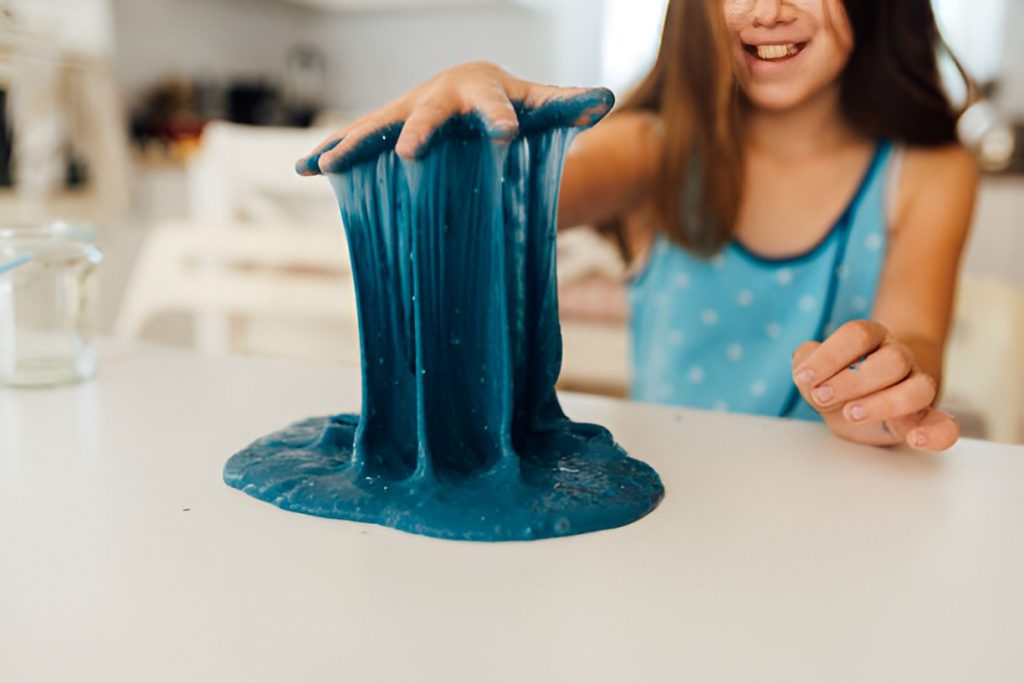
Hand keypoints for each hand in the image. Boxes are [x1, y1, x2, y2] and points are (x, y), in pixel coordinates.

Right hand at [296, 61, 613, 175]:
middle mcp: (438, 97)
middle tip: (414, 154)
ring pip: (379, 126)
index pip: (496, 105)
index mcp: (483, 90)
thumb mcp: (542, 103)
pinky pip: (357, 139)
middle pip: (429, 114)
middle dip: (420, 132)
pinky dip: (330, 151)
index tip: (506, 134)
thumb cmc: (512, 100)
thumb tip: (604, 102)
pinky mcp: (388, 128)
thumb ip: (569, 105)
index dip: (501, 118)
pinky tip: (303, 169)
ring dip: (354, 144)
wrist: (471, 88)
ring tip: (327, 164)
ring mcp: (408, 110)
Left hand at [791, 320, 958, 450]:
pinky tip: (916, 440)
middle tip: (822, 396)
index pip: (858, 335)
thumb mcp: (815, 374)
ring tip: (850, 414)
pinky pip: (945, 424)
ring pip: (921, 388)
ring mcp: (916, 387)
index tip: (804, 377)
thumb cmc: (836, 384)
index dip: (830, 355)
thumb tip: (804, 366)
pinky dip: (936, 434)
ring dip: (885, 404)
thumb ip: (805, 365)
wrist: (860, 403)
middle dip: (853, 381)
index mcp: (871, 339)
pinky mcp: (923, 419)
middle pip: (893, 360)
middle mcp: (899, 357)